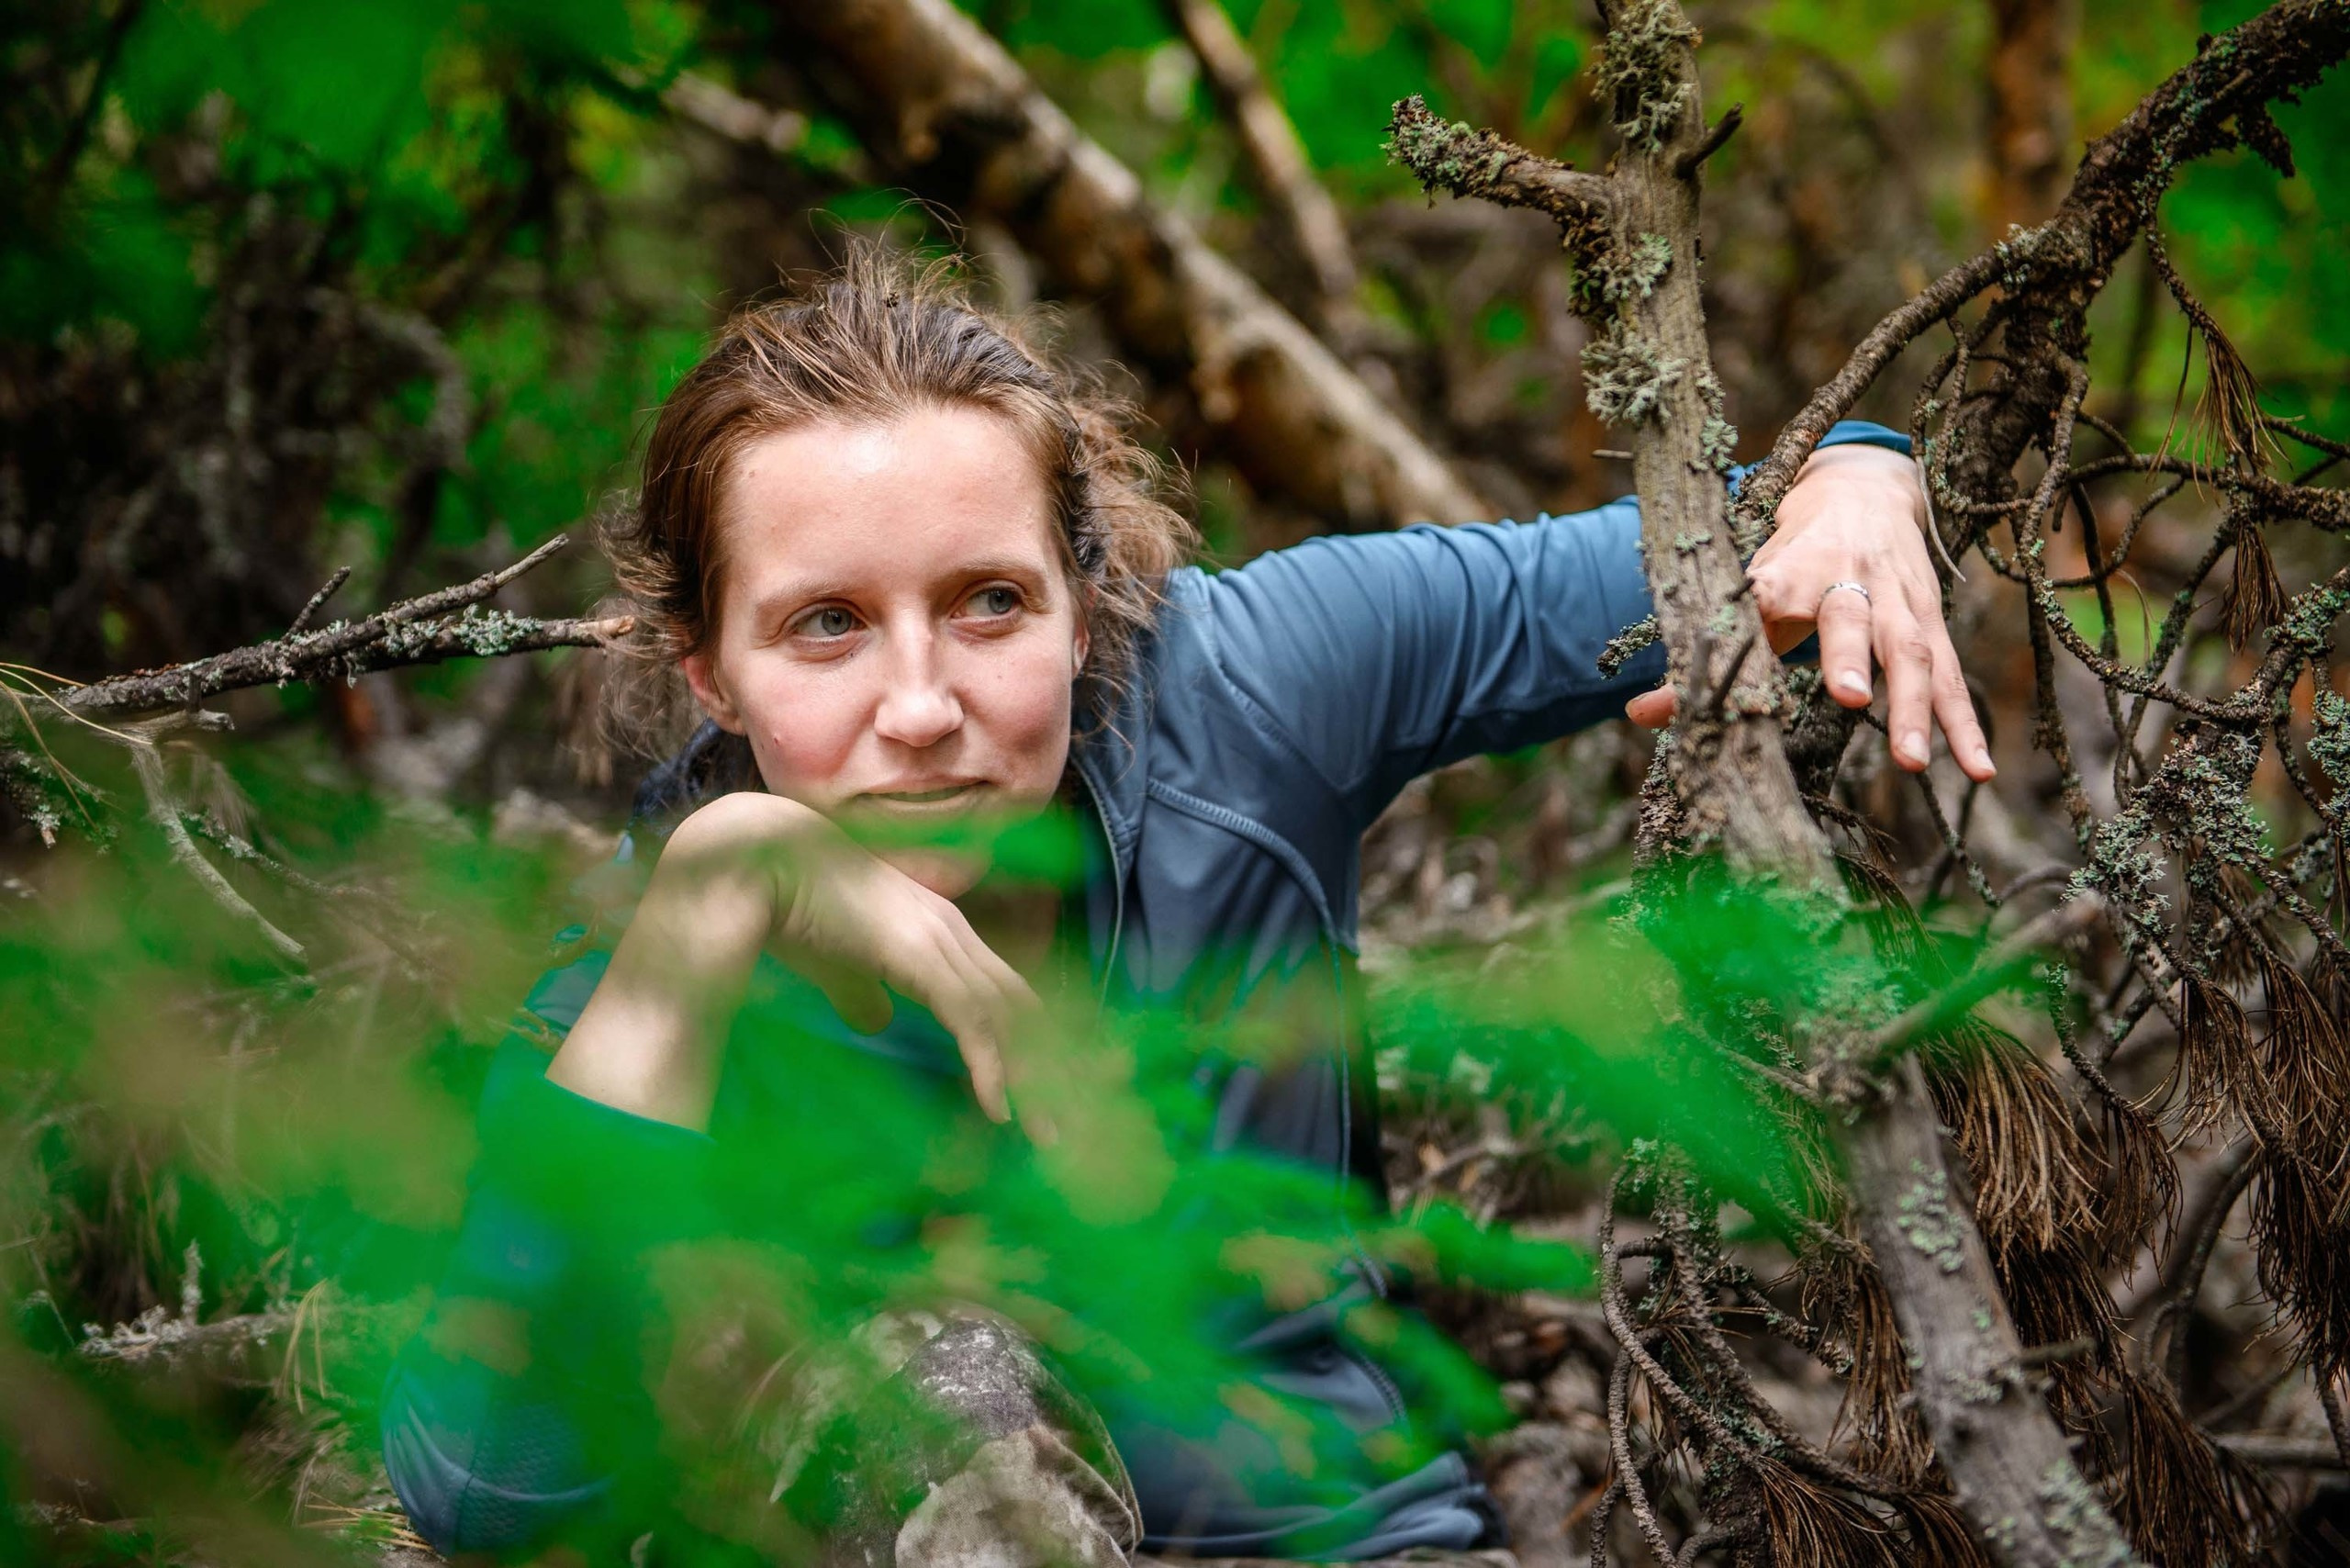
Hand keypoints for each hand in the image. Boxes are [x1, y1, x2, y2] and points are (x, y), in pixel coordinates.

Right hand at [550, 791, 1040, 1132]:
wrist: (756, 862)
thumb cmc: (788, 907)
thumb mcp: (836, 964)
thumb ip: (861, 991)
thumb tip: (876, 1022)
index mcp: (941, 931)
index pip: (1007, 991)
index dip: (1034, 1038)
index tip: (1057, 1084)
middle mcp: (954, 932)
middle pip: (1024, 1007)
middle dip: (1057, 1064)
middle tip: (1075, 1120)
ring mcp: (941, 940)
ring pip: (1009, 1020)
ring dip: (1033, 1081)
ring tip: (1047, 1137)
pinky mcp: (920, 955)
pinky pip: (971, 1021)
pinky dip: (990, 1069)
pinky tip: (999, 1111)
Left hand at [1624, 444, 1994, 781]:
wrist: (1864, 490)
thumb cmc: (1791, 554)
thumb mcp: (1744, 586)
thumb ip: (1701, 652)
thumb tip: (1638, 716)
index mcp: (1789, 567)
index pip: (1763, 594)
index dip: (1754, 617)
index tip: (1737, 653)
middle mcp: (1848, 578)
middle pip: (1850, 617)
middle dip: (1849, 656)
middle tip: (1847, 698)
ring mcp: (1897, 600)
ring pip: (1911, 652)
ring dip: (1915, 708)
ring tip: (1913, 763)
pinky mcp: (1930, 623)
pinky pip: (1952, 678)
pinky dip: (1964, 725)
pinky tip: (1978, 769)